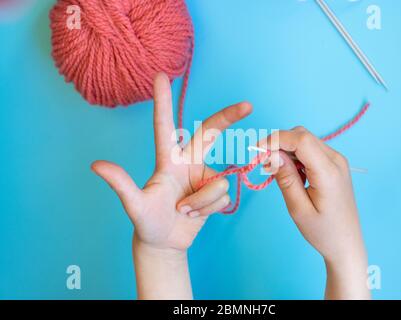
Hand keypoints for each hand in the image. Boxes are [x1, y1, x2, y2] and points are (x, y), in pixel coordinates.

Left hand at [92, 73, 251, 298]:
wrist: (165, 242)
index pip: (165, 126)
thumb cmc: (147, 222)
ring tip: (184, 211)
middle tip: (247, 105)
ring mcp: (204, 176)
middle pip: (210, 133)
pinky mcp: (217, 191)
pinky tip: (196, 214)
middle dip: (228, 117)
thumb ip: (121, 184)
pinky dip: (209, 209)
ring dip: (202, 203)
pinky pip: (224, 195)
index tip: (162, 75)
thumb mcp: (135, 205)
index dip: (164, 101)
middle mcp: (189, 163)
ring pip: (218, 182)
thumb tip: (96, 164)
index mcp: (168, 160)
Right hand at [258, 127, 369, 299]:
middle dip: (278, 143)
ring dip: (285, 149)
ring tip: (274, 170)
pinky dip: (294, 155)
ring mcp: (337, 161)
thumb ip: (285, 178)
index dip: (276, 139)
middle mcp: (336, 160)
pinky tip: (288, 172)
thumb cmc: (323, 231)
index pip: (301, 140)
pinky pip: (310, 150)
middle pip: (302, 135)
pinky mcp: (334, 164)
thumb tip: (272, 154)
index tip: (257, 151)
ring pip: (305, 140)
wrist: (346, 243)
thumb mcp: (299, 209)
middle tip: (262, 162)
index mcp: (328, 172)